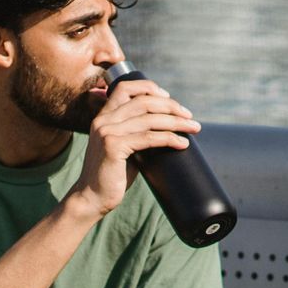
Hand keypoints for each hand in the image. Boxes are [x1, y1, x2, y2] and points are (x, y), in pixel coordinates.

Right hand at [71, 76, 200, 217]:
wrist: (93, 198)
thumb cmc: (112, 175)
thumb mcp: (124, 147)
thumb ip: (136, 133)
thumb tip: (168, 126)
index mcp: (104, 116)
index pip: (125, 88)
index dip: (150, 88)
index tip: (169, 98)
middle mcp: (103, 120)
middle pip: (143, 102)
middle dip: (171, 106)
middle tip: (189, 116)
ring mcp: (107, 132)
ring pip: (149, 119)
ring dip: (176, 122)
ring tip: (193, 128)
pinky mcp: (113, 146)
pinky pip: (148, 138)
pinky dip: (169, 138)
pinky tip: (182, 143)